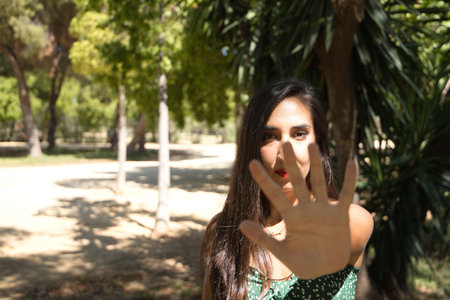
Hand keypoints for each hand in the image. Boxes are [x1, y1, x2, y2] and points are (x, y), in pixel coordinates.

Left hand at [239, 143, 356, 278]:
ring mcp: (324, 211)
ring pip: (319, 183)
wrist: (326, 272)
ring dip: (316, 165)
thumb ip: (263, 238)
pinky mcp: (340, 216)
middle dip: (291, 164)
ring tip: (311, 145)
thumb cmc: (302, 263)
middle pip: (297, 182)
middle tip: (284, 143)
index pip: (274, 195)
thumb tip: (240, 223)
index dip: (263, 180)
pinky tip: (352, 162)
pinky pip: (347, 195)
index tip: (252, 163)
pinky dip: (350, 181)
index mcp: (291, 217)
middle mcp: (306, 209)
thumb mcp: (281, 252)